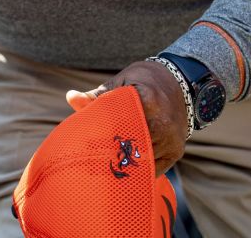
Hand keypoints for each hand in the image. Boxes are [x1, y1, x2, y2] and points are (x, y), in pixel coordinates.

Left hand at [66, 60, 187, 176]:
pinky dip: (138, 169)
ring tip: (105, 166)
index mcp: (148, 101)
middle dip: (112, 155)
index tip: (88, 144)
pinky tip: (124, 168)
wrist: (179, 84)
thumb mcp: (121, 82)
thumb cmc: (143, 81)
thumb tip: (70, 97)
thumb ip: (97, 95)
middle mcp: (163, 124)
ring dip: (125, 165)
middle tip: (92, 161)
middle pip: (131, 148)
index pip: (122, 126)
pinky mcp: (176, 151)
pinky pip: (154, 168)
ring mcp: (172, 140)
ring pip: (142, 161)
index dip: (104, 138)